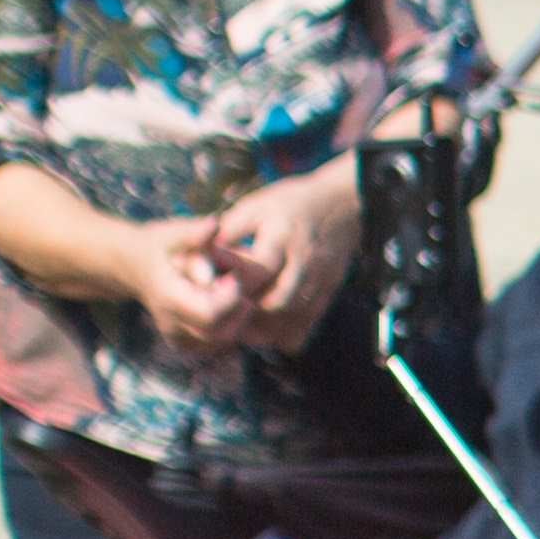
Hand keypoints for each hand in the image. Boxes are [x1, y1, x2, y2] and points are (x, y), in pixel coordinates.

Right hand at [127, 215, 258, 351]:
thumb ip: (194, 233)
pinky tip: (228, 306)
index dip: (230, 296)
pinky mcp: (183, 342)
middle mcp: (170, 323)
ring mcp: (175, 336)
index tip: (234, 275)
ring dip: (236, 320)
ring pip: (220, 342)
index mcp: (168, 298)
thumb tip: (214, 225)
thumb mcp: (172, 232)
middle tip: (238, 285)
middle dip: (238, 309)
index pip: (210, 313)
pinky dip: (228, 329)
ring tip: (234, 293)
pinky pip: (214, 345)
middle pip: (219, 332)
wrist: (132, 265)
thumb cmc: (157, 244)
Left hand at [206, 167, 362, 352]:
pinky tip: (266, 332)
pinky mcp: (329, 291)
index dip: (231, 284)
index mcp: (282, 235)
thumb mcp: (256, 206)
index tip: (210, 289)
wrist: (344, 204)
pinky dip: (284, 334)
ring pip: (292, 317)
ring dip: (264, 328)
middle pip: (275, 301)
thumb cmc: (290, 204)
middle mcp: (304, 260)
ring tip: (240, 327)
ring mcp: (320, 278)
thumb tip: (194, 252)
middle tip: (223, 314)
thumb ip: (228, 231)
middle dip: (246, 313)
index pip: (256, 269)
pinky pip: (307, 324)